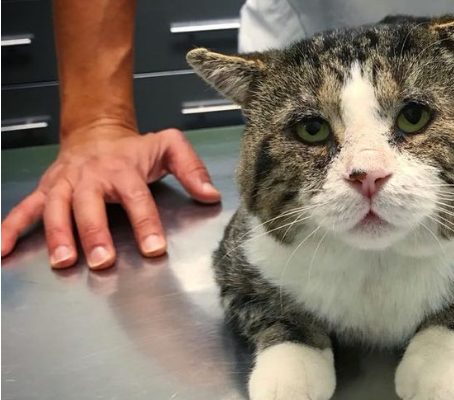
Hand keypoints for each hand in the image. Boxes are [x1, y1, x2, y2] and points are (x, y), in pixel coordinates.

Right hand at [1, 125, 220, 268]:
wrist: (95, 131)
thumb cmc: (134, 148)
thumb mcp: (168, 146)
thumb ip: (192, 168)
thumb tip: (210, 194)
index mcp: (123, 170)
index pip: (137, 198)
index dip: (146, 223)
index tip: (154, 248)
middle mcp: (91, 178)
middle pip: (91, 206)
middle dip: (95, 233)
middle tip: (102, 261)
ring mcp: (65, 185)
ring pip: (57, 209)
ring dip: (58, 236)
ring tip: (63, 262)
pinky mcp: (46, 191)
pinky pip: (24, 210)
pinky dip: (9, 230)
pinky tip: (0, 251)